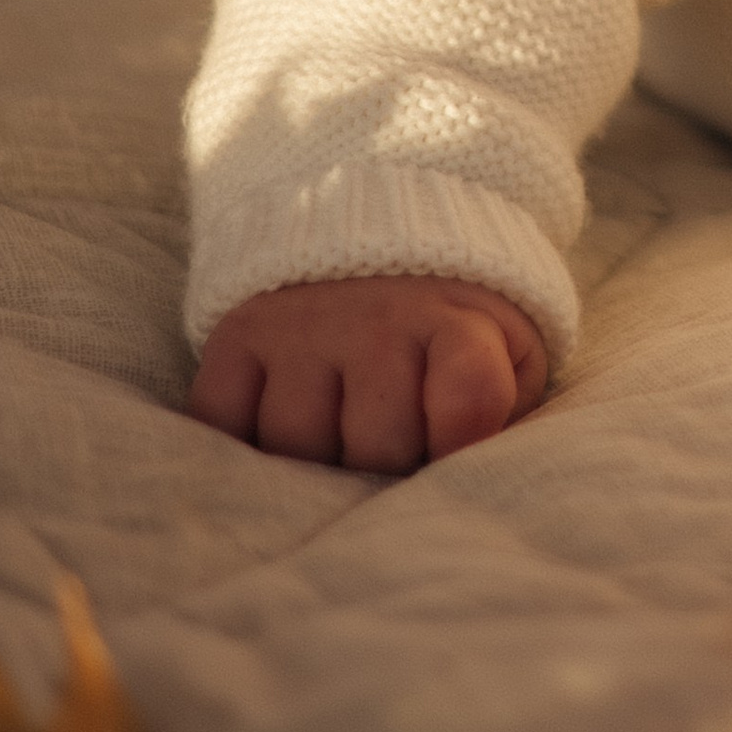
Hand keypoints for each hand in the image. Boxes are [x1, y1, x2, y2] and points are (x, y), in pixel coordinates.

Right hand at [187, 274, 548, 471]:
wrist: (382, 241)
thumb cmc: (450, 334)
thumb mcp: (507, 358)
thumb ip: (498, 420)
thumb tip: (466, 489)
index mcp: (457, 323)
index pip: (467, 402)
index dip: (460, 448)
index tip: (452, 454)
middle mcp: (375, 319)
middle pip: (377, 447)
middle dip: (388, 467)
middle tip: (395, 445)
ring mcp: (301, 326)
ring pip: (297, 449)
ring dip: (317, 463)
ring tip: (340, 439)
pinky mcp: (239, 335)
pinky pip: (224, 426)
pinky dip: (244, 446)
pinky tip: (280, 435)